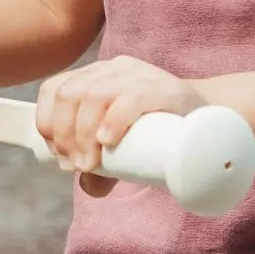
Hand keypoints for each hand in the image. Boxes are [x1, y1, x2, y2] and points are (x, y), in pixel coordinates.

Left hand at [35, 56, 206, 195]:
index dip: (48, 123)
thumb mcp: (123, 148)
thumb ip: (102, 166)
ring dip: (83, 134)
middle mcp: (112, 69)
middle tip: (78, 165)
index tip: (60, 155)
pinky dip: (113, 120)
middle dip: (64, 135)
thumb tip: (86, 184)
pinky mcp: (162, 87)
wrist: (206, 118)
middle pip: (70, 94)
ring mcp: (138, 74)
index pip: (54, 89)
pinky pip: (130, 97)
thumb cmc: (157, 133)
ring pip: (94, 95)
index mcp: (95, 76)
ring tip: (91, 163)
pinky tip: (108, 141)